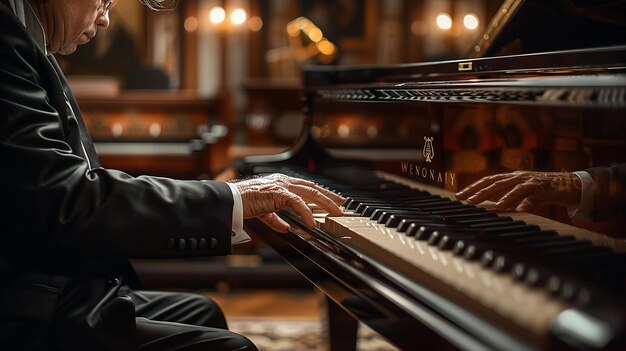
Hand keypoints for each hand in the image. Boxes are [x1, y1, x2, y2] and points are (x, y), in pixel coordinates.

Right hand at [232, 174, 344, 231]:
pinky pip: (298, 203)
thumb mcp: (264, 213)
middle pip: (313, 188)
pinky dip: (307, 213)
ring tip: (336, 213)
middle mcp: (284, 181)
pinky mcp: (279, 193)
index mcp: (281, 184)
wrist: (232, 200)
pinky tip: (313, 223)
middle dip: (329, 197)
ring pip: (310, 193)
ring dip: (325, 204)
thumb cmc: (244, 203)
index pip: (306, 187)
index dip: (320, 193)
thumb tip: (285, 228)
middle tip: (342, 205)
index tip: (331, 200)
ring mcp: (282, 186)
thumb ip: (276, 219)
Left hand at [456, 171, 581, 211]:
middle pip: (491, 181)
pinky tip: (499, 206)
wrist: (572, 186)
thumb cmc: (549, 192)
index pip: (489, 181)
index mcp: (513, 179)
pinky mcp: (537, 185)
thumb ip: (518, 204)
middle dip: (474, 190)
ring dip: (486, 193)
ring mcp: (526, 179)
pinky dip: (508, 198)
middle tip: (460, 198)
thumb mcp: (529, 200)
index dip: (474, 187)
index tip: (461, 195)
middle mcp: (517, 176)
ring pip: (501, 184)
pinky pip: (520, 191)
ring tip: (474, 202)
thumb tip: (509, 213)